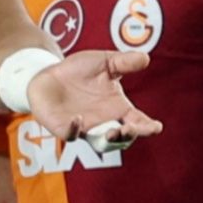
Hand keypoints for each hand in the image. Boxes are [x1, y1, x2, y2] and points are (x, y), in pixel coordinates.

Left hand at [23, 49, 161, 143]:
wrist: (47, 74)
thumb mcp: (104, 62)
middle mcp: (104, 123)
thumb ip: (123, 62)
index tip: (156, 127)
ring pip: (100, 144)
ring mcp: (84, 128)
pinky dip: (74, 130)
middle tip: (130, 129)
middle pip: (123, 139)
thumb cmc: (79, 70)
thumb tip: (145, 58)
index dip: (148, 127)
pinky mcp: (63, 128)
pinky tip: (77, 119)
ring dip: (108, 142)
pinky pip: (70, 135)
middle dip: (129, 136)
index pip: (139, 122)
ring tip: (112, 133)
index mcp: (118, 109)